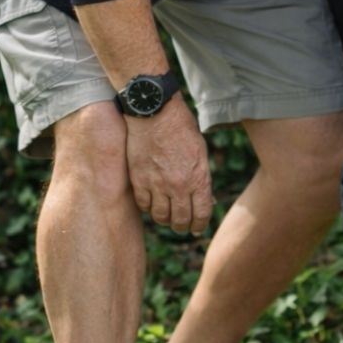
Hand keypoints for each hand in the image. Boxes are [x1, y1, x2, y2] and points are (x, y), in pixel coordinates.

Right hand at [126, 94, 213, 233]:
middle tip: (182, 226)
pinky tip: (152, 203)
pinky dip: (148, 207)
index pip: (201, 214)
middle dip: (182, 226)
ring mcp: (157, 185)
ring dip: (165, 219)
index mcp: (198, 178)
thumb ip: (200, 176)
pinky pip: (143, 204)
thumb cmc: (182, 128)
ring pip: (160, 216)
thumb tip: (204, 196)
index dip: (200, 225)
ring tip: (167, 217)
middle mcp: (178, 186)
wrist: (155, 114)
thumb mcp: (200, 152)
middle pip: (180, 220)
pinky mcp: (139, 180)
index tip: (197, 228)